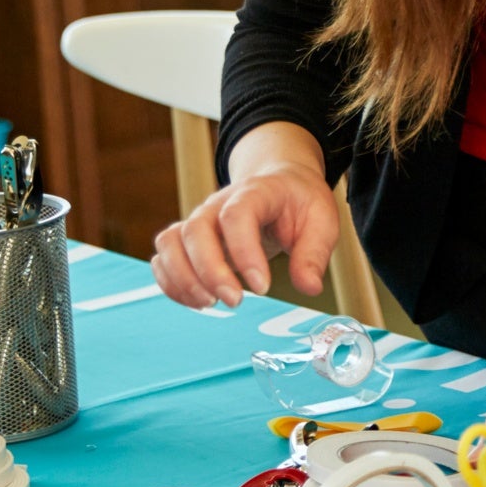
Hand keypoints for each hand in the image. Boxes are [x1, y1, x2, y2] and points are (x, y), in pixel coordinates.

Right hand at [152, 158, 344, 309]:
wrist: (280, 183)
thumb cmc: (298, 202)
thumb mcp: (322, 220)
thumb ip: (314, 253)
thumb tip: (309, 287)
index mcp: (255, 192)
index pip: (237, 215)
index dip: (244, 252)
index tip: (262, 286)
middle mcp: (218, 204)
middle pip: (196, 230)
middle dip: (210, 271)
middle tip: (235, 302)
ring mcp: (199, 220)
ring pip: (170, 242)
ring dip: (183, 278)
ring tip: (210, 304)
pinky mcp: (189, 239)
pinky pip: (163, 256)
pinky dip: (170, 282)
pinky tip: (196, 301)